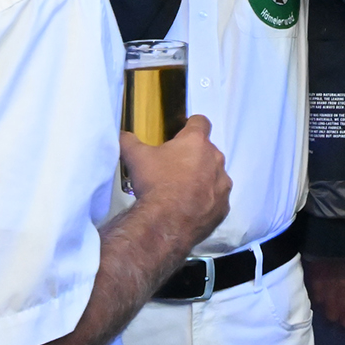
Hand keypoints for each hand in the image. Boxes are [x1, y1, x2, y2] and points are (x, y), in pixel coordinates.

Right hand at [120, 115, 230, 250]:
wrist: (165, 222)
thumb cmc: (154, 183)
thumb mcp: (136, 158)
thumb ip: (128, 141)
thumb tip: (120, 134)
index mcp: (196, 142)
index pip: (200, 122)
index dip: (191, 125)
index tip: (182, 132)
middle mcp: (215, 158)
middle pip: (207, 150)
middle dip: (194, 156)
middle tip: (175, 168)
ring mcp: (222, 182)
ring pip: (215, 174)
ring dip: (203, 178)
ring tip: (183, 190)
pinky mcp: (224, 205)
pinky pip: (217, 198)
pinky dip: (208, 200)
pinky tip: (191, 207)